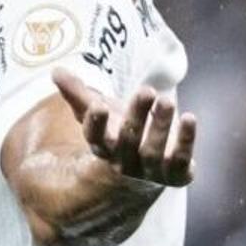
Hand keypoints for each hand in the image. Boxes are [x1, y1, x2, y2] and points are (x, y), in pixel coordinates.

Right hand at [51, 68, 198, 192]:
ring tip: (168, 100)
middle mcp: (125, 161)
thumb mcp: (101, 113)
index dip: (95, 122)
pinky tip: (190, 118)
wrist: (147, 173)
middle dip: (137, 116)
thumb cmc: (120, 134)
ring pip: (153, 152)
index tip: (99, 104)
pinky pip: (180, 160)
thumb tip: (56, 70)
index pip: (94, 137)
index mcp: (104, 146)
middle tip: (147, 90)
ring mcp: (150, 171)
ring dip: (161, 126)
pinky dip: (186, 141)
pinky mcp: (175, 174)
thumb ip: (79, 94)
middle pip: (128, 140)